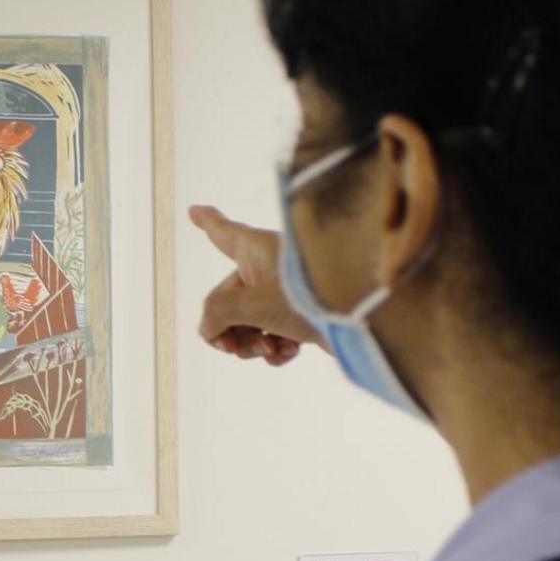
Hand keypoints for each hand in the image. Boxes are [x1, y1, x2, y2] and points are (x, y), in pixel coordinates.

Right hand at [190, 204, 318, 365]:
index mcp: (255, 249)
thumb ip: (217, 314)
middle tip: (236, 347)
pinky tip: (289, 351)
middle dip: (229, 328)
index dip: (207, 221)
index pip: (223, 232)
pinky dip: (276, 348)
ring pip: (249, 324)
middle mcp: (268, 267)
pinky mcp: (303, 317)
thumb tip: (208, 329)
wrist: (365, 318)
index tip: (194, 210)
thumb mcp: (253, 305)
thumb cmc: (311, 297)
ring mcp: (285, 293)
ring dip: (253, 343)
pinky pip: (273, 336)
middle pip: (227, 301)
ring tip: (271, 347)